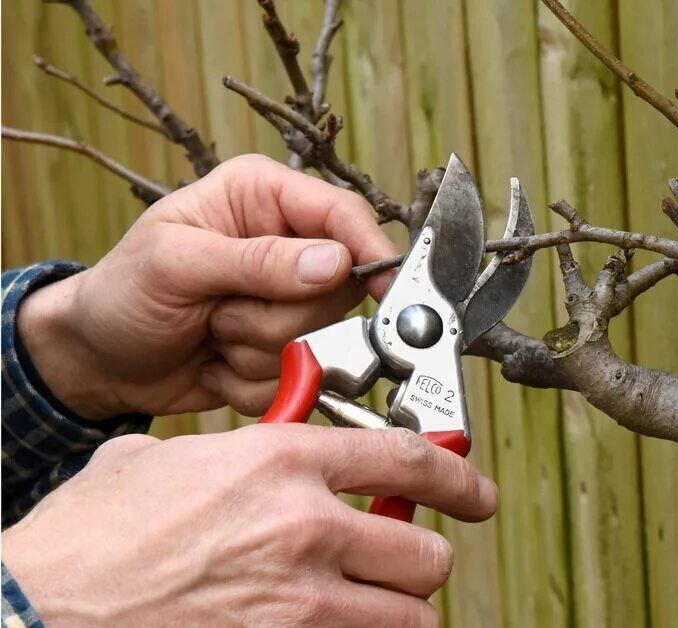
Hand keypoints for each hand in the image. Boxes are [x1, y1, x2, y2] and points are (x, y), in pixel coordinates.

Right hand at [2, 423, 498, 625]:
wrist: (39, 609)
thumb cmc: (88, 539)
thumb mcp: (161, 462)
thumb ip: (228, 454)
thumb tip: (253, 460)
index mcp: (281, 462)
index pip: (408, 459)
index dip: (457, 476)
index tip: (475, 492)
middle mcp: (305, 527)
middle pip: (427, 553)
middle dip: (419, 560)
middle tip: (397, 560)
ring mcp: (300, 601)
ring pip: (410, 615)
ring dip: (396, 610)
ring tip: (364, 603)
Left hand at [17, 154, 398, 418]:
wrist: (97, 361)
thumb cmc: (121, 294)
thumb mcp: (174, 264)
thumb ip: (255, 260)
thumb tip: (334, 261)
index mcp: (263, 198)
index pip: (343, 214)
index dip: (367, 249)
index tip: (381, 286)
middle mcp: (286, 244)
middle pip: (339, 289)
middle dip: (279, 316)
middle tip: (219, 313)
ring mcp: (289, 301)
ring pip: (321, 338)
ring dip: (259, 350)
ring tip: (211, 334)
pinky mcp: (287, 350)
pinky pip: (301, 375)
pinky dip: (254, 380)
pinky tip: (217, 361)